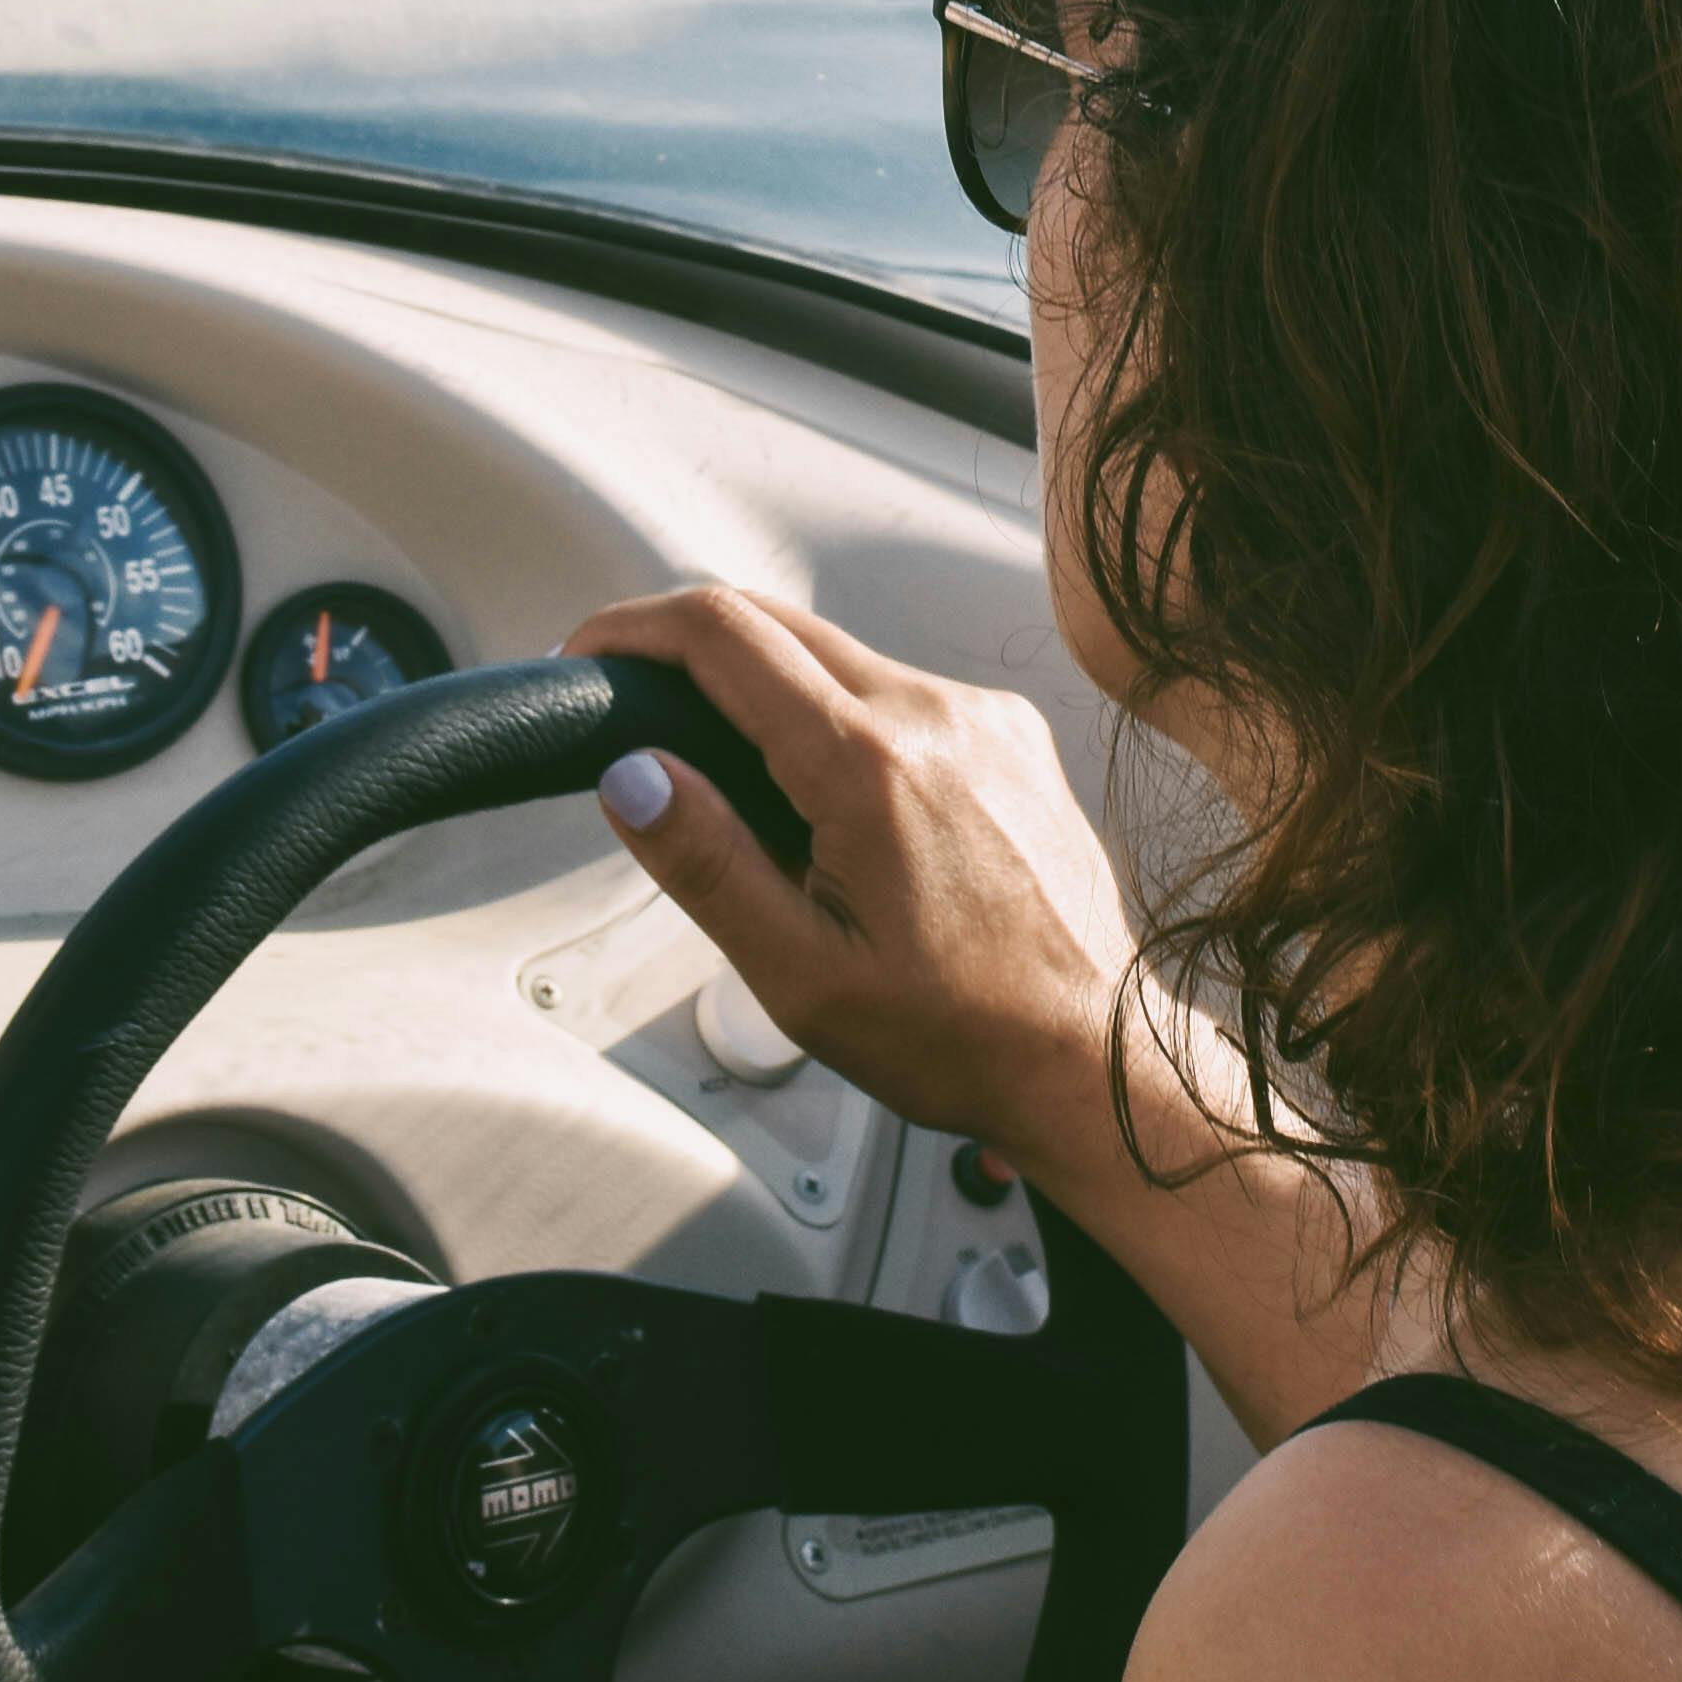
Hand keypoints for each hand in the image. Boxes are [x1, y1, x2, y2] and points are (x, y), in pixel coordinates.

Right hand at [560, 583, 1133, 1162]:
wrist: (1092, 1057)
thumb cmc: (961, 1034)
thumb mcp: (801, 976)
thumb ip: (708, 864)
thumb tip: (632, 776)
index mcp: (871, 764)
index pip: (725, 634)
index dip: (636, 628)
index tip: (590, 652)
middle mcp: (936, 714)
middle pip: (778, 623)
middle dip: (689, 648)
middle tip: (633, 704)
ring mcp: (983, 718)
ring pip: (840, 655)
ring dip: (769, 690)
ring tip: (732, 782)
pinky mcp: (1012, 736)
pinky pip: (899, 693)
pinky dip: (841, 718)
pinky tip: (830, 803)